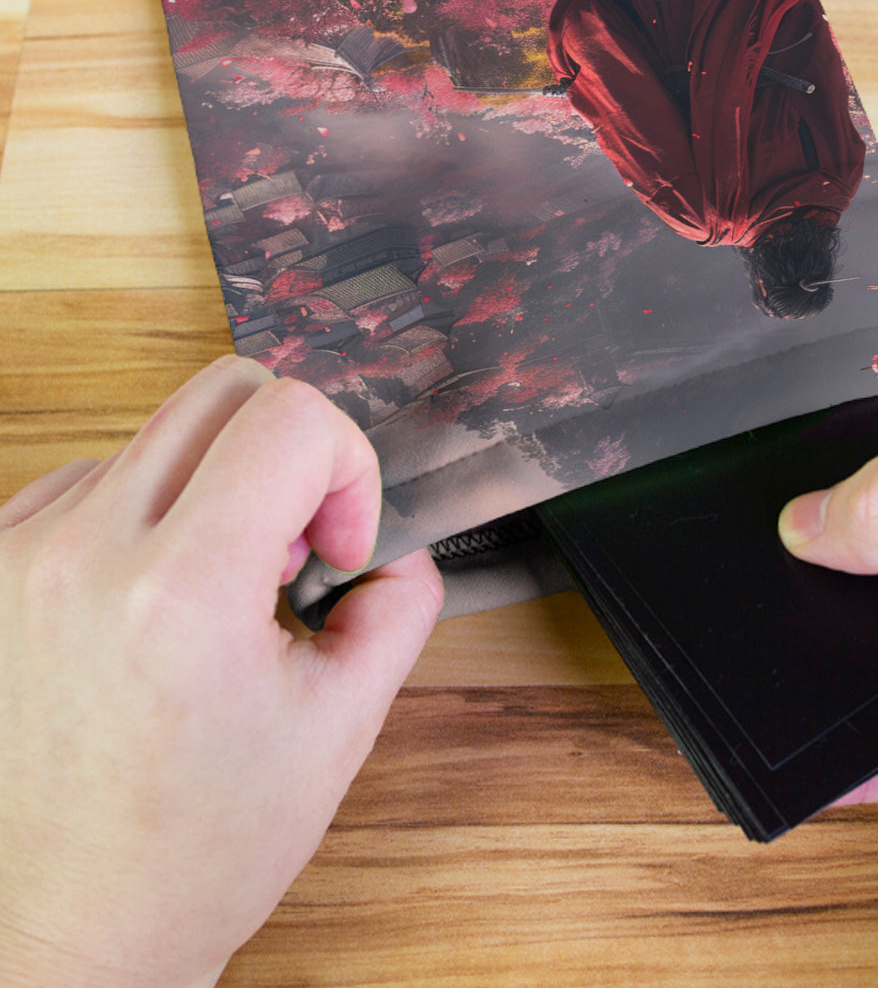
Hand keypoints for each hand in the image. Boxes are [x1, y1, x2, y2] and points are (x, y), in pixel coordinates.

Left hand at [0, 356, 443, 987]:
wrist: (62, 929)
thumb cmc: (192, 850)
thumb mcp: (339, 728)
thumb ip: (398, 607)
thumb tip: (397, 549)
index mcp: (181, 591)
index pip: (290, 416)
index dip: (348, 466)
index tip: (338, 544)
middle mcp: (82, 553)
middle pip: (223, 390)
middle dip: (290, 452)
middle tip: (291, 548)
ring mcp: (19, 556)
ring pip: (161, 433)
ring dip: (215, 488)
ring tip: (218, 594)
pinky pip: (94, 479)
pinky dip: (147, 514)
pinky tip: (155, 602)